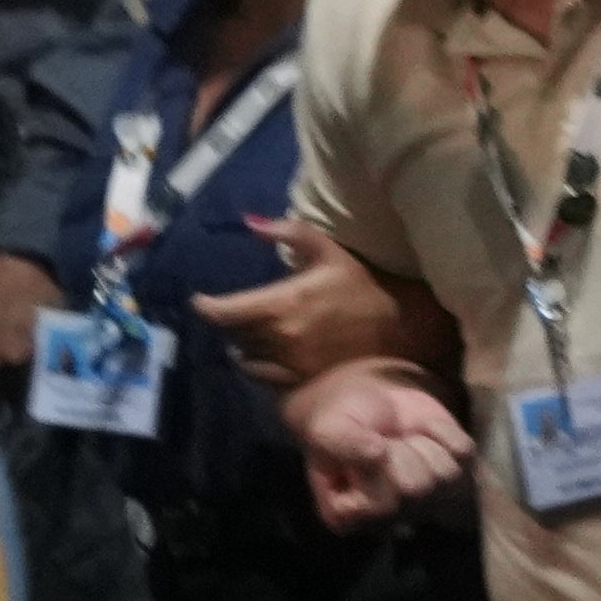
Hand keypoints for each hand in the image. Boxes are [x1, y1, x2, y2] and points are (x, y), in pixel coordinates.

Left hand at [190, 223, 438, 393]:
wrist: (400, 325)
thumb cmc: (362, 284)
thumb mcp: (328, 250)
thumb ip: (286, 233)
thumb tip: (249, 222)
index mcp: (281, 303)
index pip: (223, 313)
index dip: (204, 307)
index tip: (200, 300)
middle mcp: (280, 337)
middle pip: (232, 335)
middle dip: (227, 322)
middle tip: (231, 311)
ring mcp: (291, 362)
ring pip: (245, 358)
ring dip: (241, 345)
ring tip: (246, 335)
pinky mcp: (303, 378)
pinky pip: (264, 377)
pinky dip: (257, 365)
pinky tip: (265, 355)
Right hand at [279, 360, 469, 534]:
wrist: (368, 399)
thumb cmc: (341, 420)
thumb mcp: (327, 428)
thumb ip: (342, 443)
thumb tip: (376, 454)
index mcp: (350, 517)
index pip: (382, 505)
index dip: (375, 469)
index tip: (363, 450)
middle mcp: (392, 519)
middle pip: (417, 488)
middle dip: (400, 452)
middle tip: (384, 441)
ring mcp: (429, 502)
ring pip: (446, 475)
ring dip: (422, 443)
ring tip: (401, 438)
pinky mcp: (458, 477)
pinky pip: (465, 453)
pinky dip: (443, 431)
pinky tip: (423, 431)